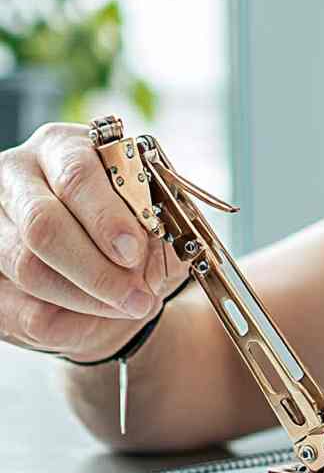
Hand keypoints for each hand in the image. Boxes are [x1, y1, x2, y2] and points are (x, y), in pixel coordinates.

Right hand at [0, 122, 189, 361]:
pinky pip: (23, 311)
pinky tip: (100, 318)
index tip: (134, 251)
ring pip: (29, 268)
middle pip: (42, 224)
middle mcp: (16, 176)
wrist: (109, 274)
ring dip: (89, 299)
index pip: (76, 176)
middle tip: (137, 295)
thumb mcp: (158, 224)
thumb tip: (150, 246)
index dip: (106, 218)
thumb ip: (157, 228)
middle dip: (96, 268)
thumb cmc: (134, 236)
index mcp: (63, 148)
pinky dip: (71, 324)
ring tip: (131, 306)